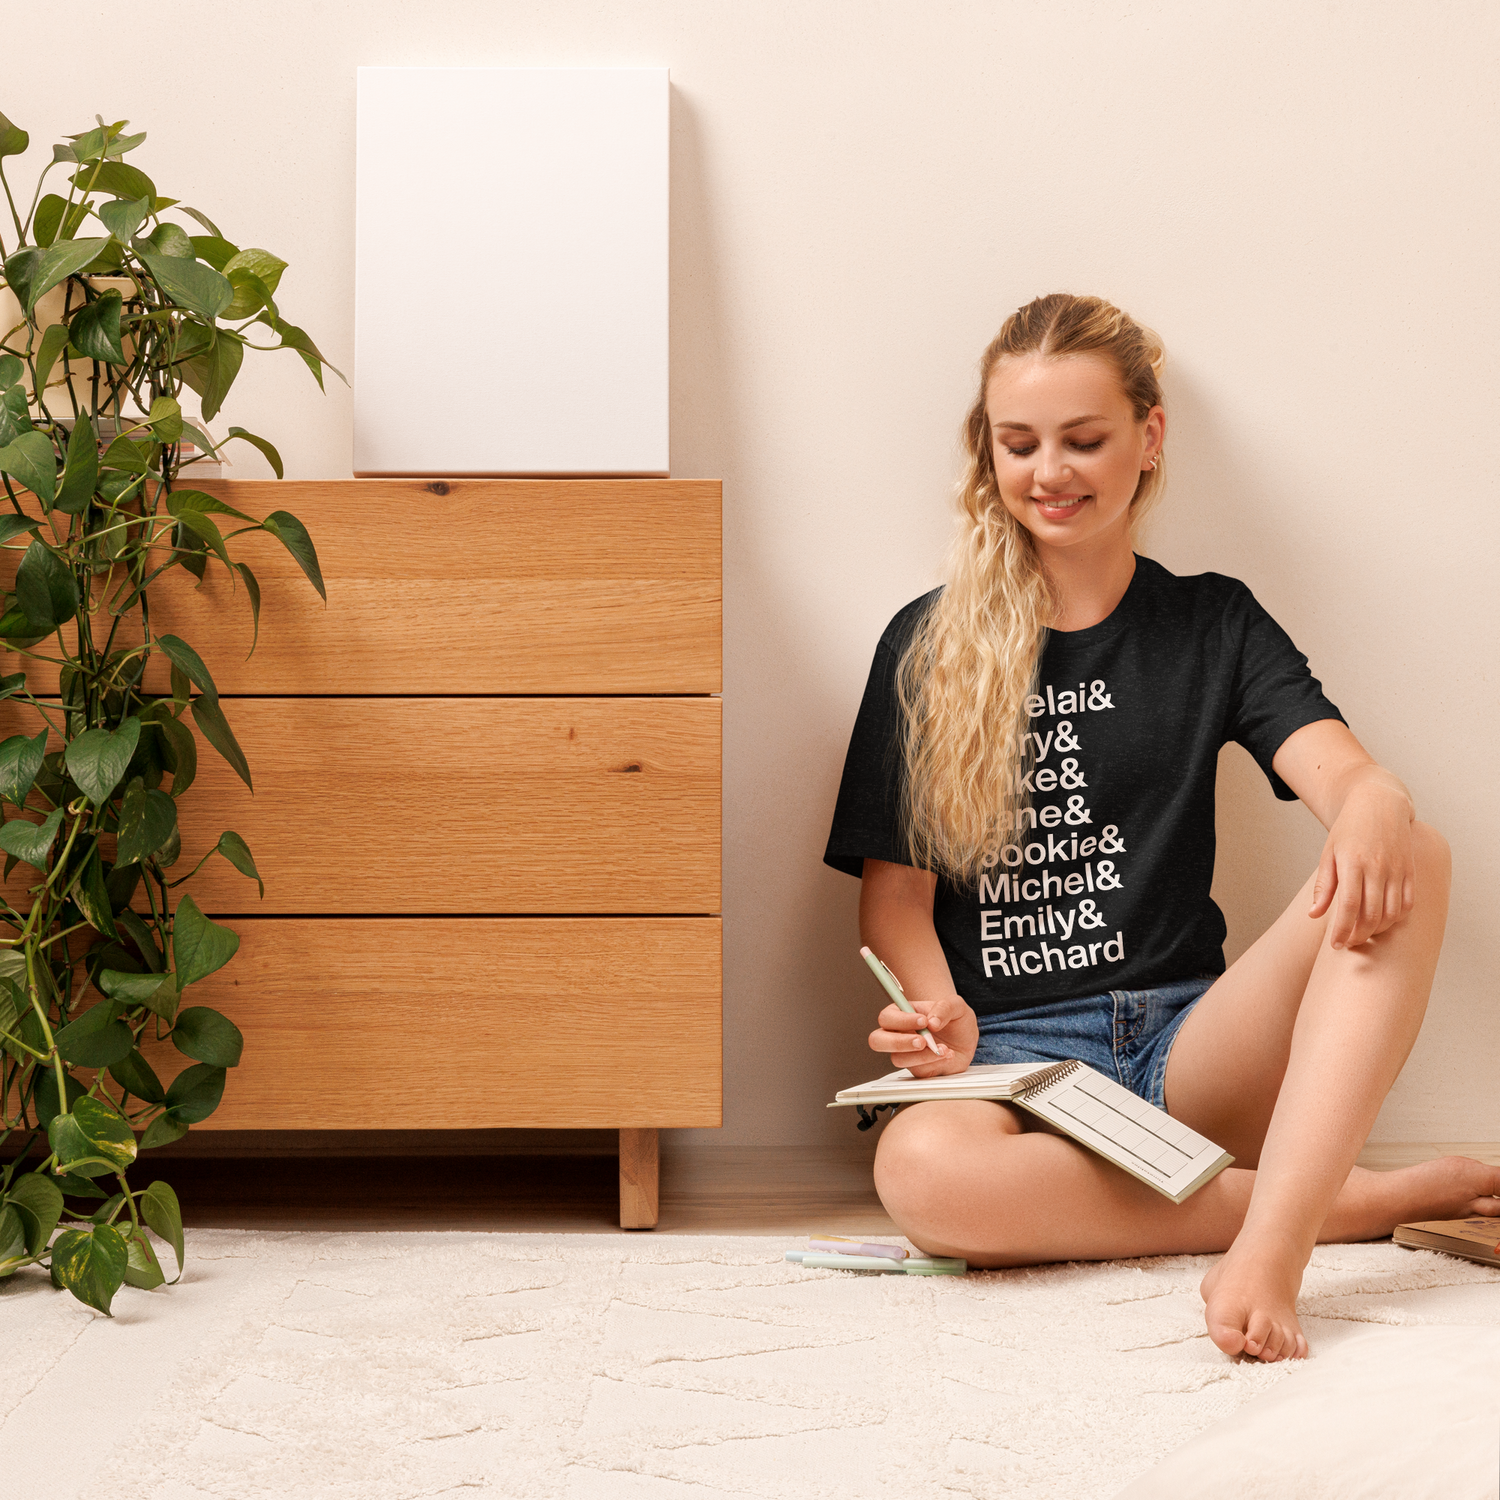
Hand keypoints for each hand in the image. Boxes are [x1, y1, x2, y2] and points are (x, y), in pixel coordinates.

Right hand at [868, 993, 977, 1077]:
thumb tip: (932, 1022)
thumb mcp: (956, 1006)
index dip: (901, 1020)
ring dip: (922, 1055)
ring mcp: (905, 1053)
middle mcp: (899, 1034)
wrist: (967, 1041)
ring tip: (944, 1048)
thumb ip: (944, 1008)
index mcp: (902, 1014)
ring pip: (897, 1059)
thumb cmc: (956, 1020)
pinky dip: (934, 1063)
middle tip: (922, 1041)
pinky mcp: (916, 1068)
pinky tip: (948, 1055)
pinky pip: (917, 1071)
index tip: (923, 1021)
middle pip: (877, 1040)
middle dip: (899, 1042)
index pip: (887, 1017)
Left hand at [1310, 782, 1415, 948]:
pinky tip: (1383, 922)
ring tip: (1363, 935)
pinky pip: (1408, 903)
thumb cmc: (1348, 829)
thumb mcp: (1329, 853)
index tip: (1336, 945)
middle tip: (1348, 943)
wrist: (1380, 803)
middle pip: (1372, 914)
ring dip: (1378, 930)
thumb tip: (1313, 915)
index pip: (1349, 907)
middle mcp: (1378, 867)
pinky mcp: (1411, 870)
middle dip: (1359, 935)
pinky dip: (1397, 918)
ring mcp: (1398, 869)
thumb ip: (1323, 886)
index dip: (1342, 930)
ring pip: (1392, 912)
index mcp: (1353, 862)